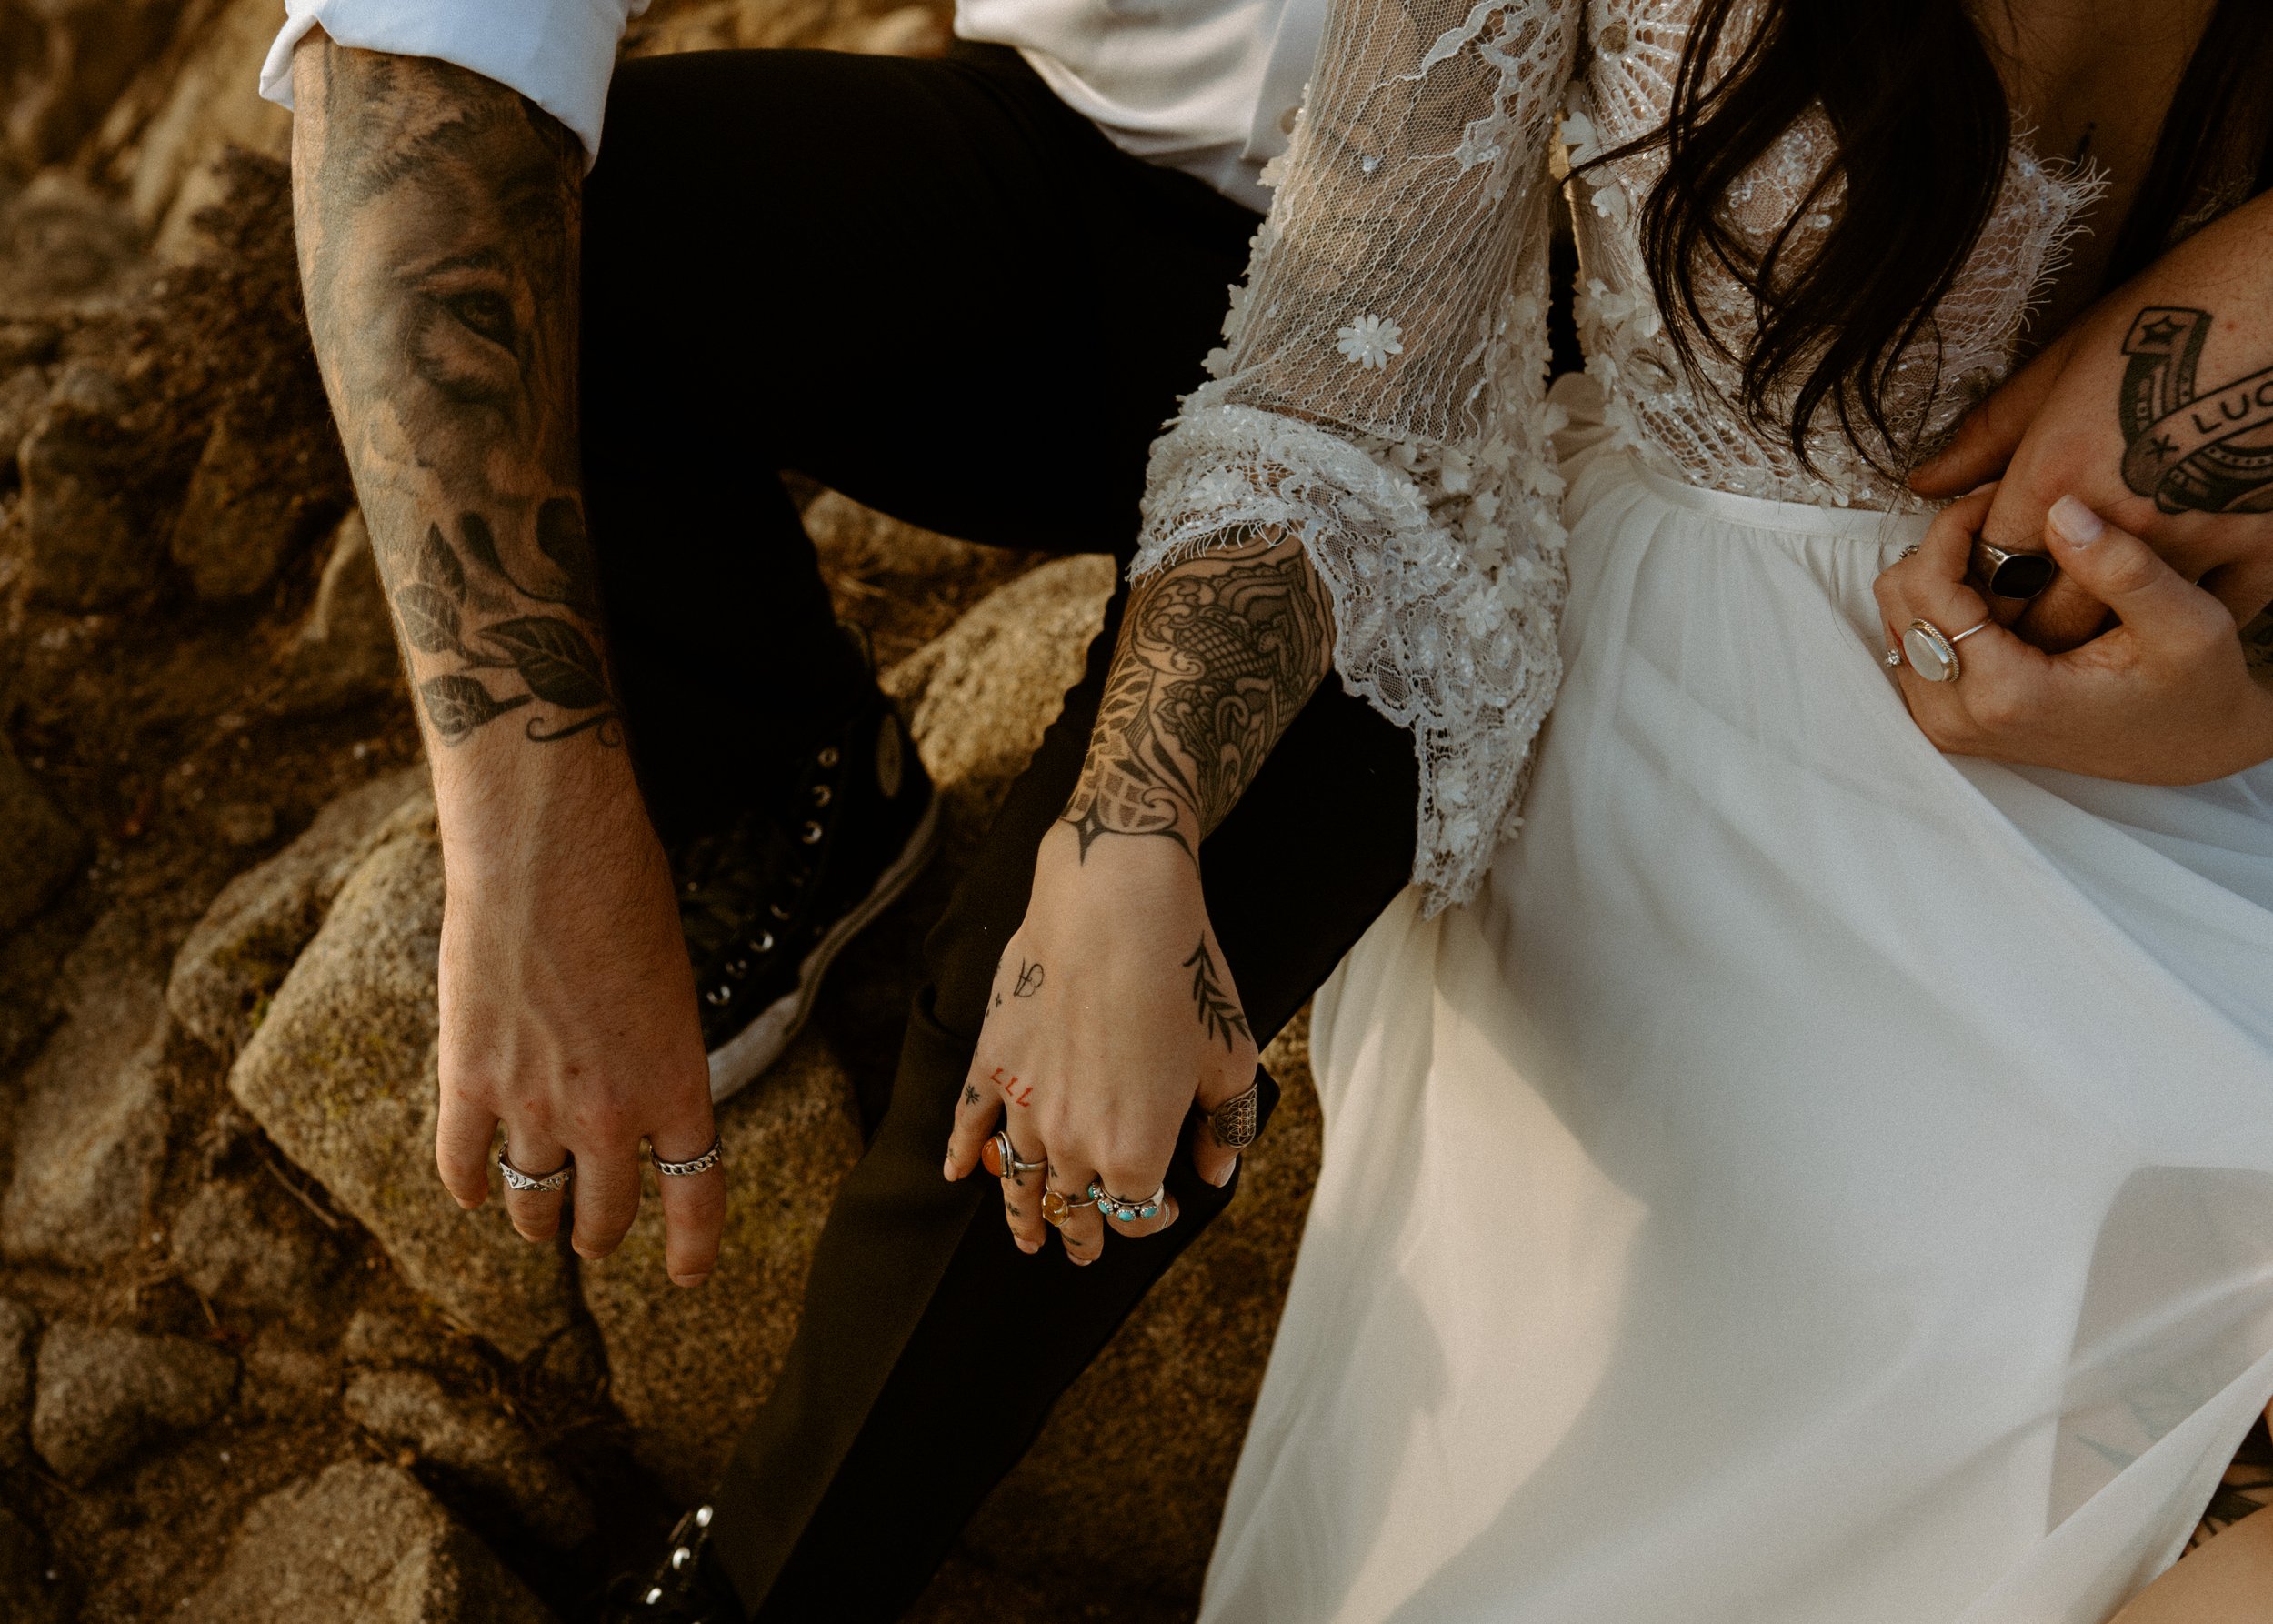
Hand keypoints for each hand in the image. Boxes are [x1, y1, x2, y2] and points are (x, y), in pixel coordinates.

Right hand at [432, 770, 724, 1285]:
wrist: (548, 852)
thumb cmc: (625, 896)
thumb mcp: (671, 986)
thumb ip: (653, 1053)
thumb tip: (631, 1091)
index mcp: (678, 1083)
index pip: (696, 1192)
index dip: (693, 1246)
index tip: (687, 1274)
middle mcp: (611, 1113)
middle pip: (604, 1214)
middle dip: (599, 1232)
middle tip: (593, 1237)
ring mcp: (534, 1105)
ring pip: (532, 1201)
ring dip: (536, 1217)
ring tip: (537, 1220)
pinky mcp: (467, 1082)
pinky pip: (462, 1166)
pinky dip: (467, 1185)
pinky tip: (471, 1190)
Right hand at [941, 827, 1255, 1262]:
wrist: (1115, 909)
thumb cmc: (1184, 979)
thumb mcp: (1233, 1060)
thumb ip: (1225, 1128)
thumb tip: (1214, 1172)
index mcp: (1136, 1150)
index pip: (1138, 1214)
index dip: (1154, 1220)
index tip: (1168, 1207)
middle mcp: (1074, 1141)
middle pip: (1074, 1209)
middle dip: (1084, 1233)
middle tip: (1085, 1250)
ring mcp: (1025, 1106)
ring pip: (1017, 1181)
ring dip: (1023, 1217)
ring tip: (1029, 1238)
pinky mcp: (994, 1064)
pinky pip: (969, 1125)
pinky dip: (960, 1154)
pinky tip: (956, 1172)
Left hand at [1874, 488, 2272, 783]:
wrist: (2188, 747)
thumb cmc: (2194, 689)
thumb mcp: (2186, 624)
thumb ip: (2123, 568)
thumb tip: (2061, 510)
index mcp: (2005, 692)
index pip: (1925, 584)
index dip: (1951, 526)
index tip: (1994, 498)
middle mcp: (1959, 716)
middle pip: (1897, 600)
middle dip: (1940, 548)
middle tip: (1999, 521)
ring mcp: (1947, 724)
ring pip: (1896, 619)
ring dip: (1938, 576)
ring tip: (2001, 557)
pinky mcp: (1947, 722)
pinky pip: (1912, 645)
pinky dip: (1941, 609)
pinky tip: (1995, 594)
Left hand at [1911, 194, 2272, 649]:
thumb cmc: (2181, 309)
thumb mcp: (2065, 360)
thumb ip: (1991, 433)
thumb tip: (1930, 479)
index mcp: (2058, 476)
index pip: (1989, 569)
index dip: (1981, 581)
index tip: (1986, 578)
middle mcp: (2120, 520)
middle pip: (2049, 619)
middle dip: (2029, 625)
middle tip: (2027, 614)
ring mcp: (2197, 537)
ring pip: (2131, 629)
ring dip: (2101, 631)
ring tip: (2087, 619)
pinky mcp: (2265, 543)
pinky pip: (2222, 607)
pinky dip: (2196, 608)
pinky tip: (2178, 603)